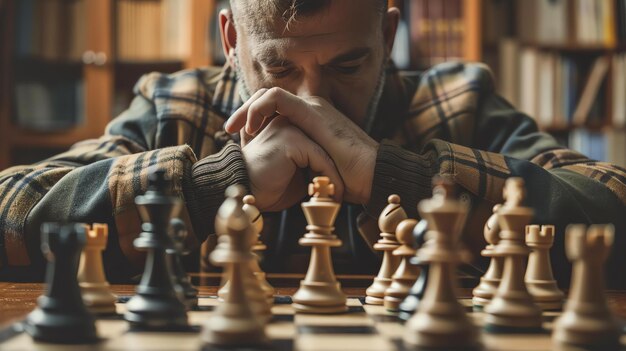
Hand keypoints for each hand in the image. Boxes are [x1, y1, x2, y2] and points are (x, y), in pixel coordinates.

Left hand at [225, 88, 377, 203]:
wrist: (372, 176)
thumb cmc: (350, 179)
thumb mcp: (317, 168)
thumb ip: (301, 162)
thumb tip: (285, 175)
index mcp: (312, 120)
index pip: (275, 110)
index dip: (254, 119)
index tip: (238, 140)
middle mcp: (311, 109)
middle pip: (268, 99)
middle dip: (245, 112)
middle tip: (229, 131)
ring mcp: (312, 107)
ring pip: (268, 95)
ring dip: (247, 108)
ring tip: (233, 127)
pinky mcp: (311, 111)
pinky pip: (276, 99)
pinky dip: (259, 108)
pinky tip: (250, 127)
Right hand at [241, 115, 343, 211]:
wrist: (244, 193)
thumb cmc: (266, 188)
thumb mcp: (294, 175)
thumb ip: (310, 167)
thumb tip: (333, 177)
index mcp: (287, 125)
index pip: (319, 142)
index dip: (331, 166)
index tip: (337, 192)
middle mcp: (287, 121)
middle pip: (325, 145)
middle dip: (337, 170)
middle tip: (342, 196)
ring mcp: (288, 127)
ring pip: (325, 153)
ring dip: (335, 177)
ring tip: (337, 198)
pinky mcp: (291, 139)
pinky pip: (320, 160)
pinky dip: (330, 180)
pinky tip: (332, 198)